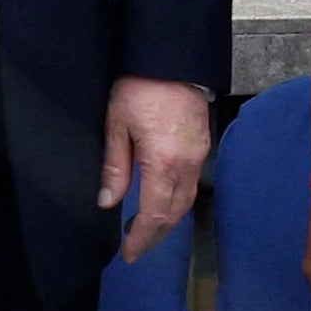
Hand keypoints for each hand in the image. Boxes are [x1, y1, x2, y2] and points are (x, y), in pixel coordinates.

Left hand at [101, 77, 211, 262]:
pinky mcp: (202, 145)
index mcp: (163, 162)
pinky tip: (161, 201)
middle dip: (154, 236)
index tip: (127, 253)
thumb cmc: (140, 85)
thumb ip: (115, 166)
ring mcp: (199, 155)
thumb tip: (108, 201)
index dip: (140, 238)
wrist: (171, 57)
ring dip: (166, 220)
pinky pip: (191, 183)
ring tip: (144, 229)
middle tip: (134, 248)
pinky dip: (176, 200)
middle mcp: (187, 164)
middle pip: (173, 214)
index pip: (154, 215)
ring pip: (185, 200)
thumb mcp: (116, 125)